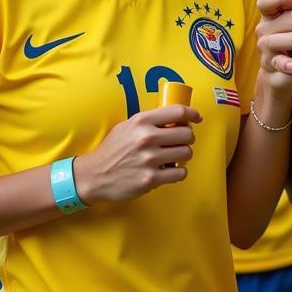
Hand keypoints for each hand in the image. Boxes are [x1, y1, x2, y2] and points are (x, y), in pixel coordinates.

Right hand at [73, 104, 201, 204]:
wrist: (94, 175)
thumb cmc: (113, 149)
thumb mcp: (128, 126)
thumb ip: (150, 122)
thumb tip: (177, 118)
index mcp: (141, 121)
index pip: (178, 111)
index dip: (192, 114)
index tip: (197, 118)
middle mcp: (147, 138)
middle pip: (187, 133)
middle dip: (187, 138)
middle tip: (180, 142)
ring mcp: (149, 160)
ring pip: (186, 153)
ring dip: (183, 155)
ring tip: (173, 157)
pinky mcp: (151, 179)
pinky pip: (180, 173)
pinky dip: (178, 172)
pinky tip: (169, 170)